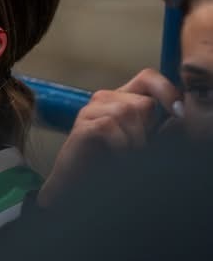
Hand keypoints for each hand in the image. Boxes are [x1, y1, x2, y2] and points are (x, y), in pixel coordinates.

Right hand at [38, 68, 181, 207]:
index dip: (166, 90)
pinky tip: (120, 155)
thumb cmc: (112, 162)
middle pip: (142, 101)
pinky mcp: (82, 126)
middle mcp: (105, 99)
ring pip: (126, 111)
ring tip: (130, 153)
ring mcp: (91, 111)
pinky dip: (120, 143)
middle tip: (140, 147)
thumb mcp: (142, 139)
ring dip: (135, 139)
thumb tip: (178, 115)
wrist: (81, 183)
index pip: (148, 77)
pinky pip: (108, 125)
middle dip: (148, 128)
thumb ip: (157, 123)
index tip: (179, 113)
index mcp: (122, 98)